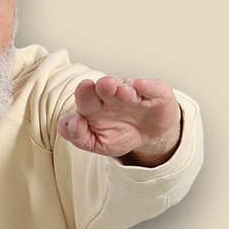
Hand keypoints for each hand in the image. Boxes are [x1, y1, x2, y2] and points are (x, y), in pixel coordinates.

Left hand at [58, 76, 181, 166]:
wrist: (150, 133)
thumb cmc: (120, 134)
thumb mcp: (98, 143)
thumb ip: (78, 136)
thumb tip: (73, 122)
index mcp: (92, 105)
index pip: (81, 102)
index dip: (78, 110)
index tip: (76, 121)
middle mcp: (110, 95)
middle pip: (101, 89)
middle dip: (98, 88)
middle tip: (92, 87)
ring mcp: (133, 93)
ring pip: (126, 88)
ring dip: (122, 90)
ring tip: (121, 92)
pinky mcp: (155, 93)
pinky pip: (151, 87)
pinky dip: (147, 86)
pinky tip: (141, 85)